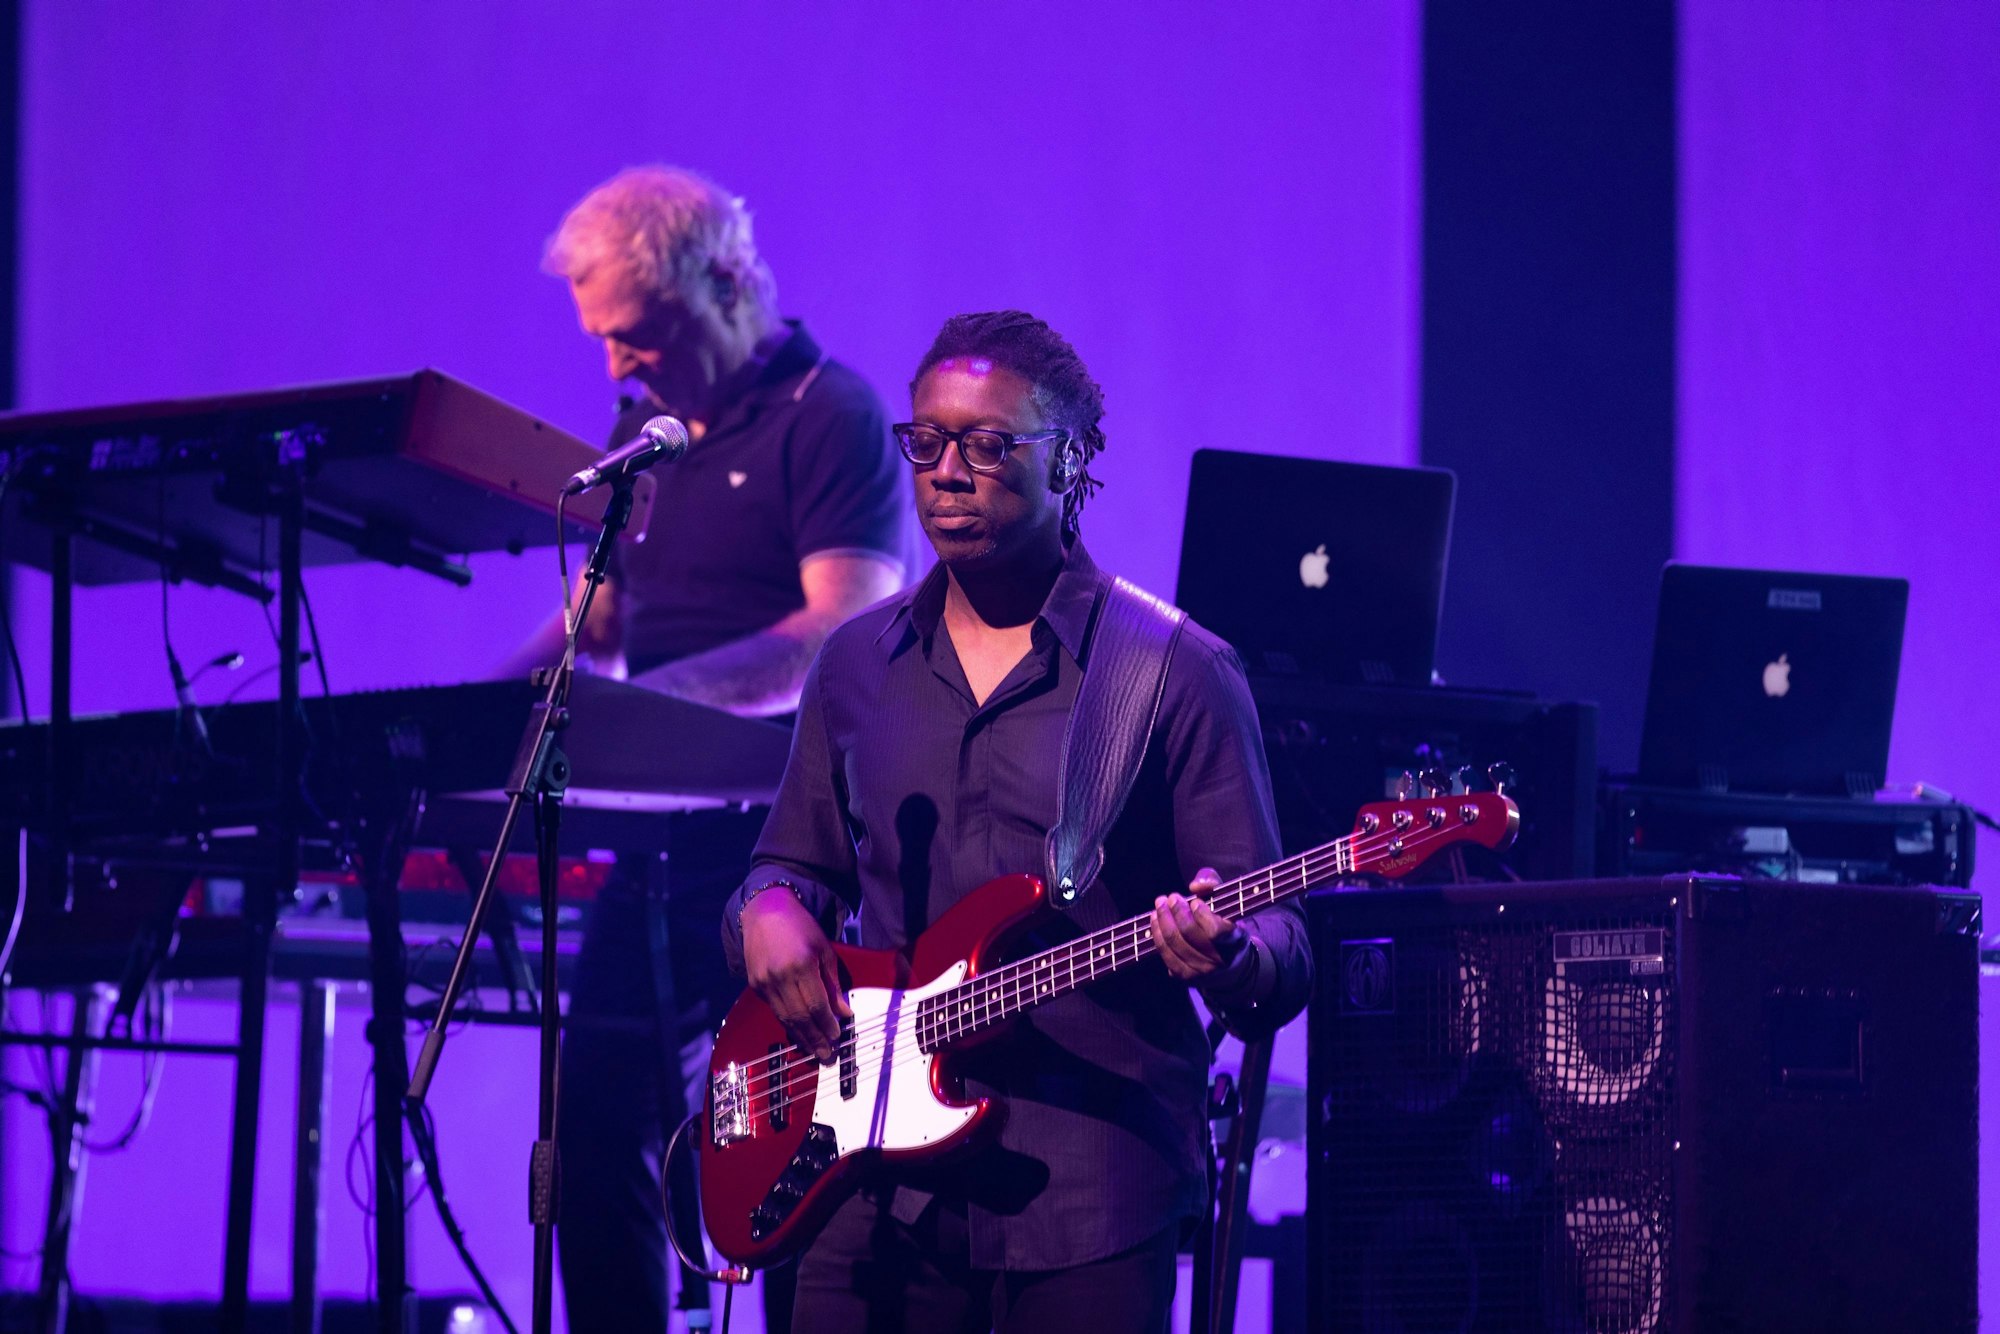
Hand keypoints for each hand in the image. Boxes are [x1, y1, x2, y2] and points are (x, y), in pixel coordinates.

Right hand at [742, 888, 850, 1063]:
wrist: (765, 912)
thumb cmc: (800, 928)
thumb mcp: (824, 950)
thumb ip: (833, 983)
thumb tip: (844, 1012)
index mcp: (801, 965)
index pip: (816, 1005)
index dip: (827, 1024)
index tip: (837, 1036)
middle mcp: (780, 977)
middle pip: (800, 1016)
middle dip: (815, 1039)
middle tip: (827, 1056)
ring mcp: (764, 982)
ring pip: (785, 1018)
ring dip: (801, 1037)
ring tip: (815, 1051)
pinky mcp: (755, 985)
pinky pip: (774, 1010)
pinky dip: (788, 1024)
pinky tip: (799, 1034)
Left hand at [1151, 866, 1244, 985]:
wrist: (1229, 965)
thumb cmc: (1225, 924)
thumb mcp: (1226, 901)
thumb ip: (1213, 883)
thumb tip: (1195, 886)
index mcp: (1235, 941)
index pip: (1216, 931)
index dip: (1202, 914)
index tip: (1195, 901)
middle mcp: (1220, 960)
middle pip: (1189, 933)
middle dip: (1176, 911)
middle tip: (1172, 897)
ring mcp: (1202, 972)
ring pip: (1175, 943)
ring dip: (1163, 919)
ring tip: (1160, 904)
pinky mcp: (1186, 977)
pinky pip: (1166, 955)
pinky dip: (1157, 935)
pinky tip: (1155, 919)